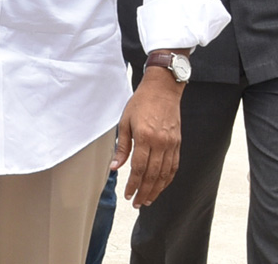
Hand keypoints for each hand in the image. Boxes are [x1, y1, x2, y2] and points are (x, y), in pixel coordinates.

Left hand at [112, 68, 183, 207]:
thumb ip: (121, 146)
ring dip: (157, 190)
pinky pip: (174, 166)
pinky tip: (161, 186)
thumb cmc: (140, 103)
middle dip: (144, 192)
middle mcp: (161, 143)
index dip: (133, 184)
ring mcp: (171, 144)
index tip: (128, 195)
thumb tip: (115, 167)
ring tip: (148, 200)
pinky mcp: (178, 143)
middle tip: (137, 203)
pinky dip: (167, 179)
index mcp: (145, 137)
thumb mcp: (125, 121)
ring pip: (165, 174)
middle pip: (153, 175)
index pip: (139, 168)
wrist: (162, 90)